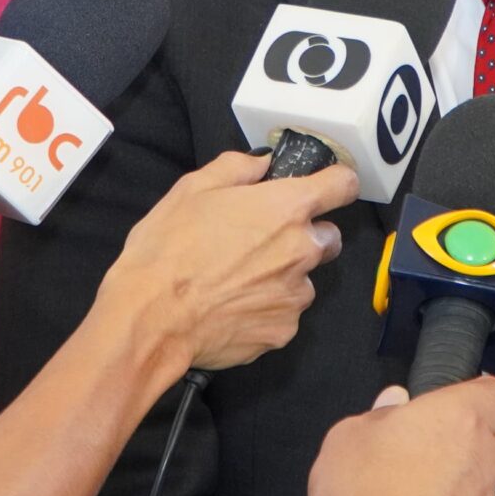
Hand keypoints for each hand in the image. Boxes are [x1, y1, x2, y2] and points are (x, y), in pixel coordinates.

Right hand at [100, 153, 356, 371]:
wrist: (152, 318)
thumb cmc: (169, 249)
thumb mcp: (192, 189)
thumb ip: (237, 168)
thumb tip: (263, 163)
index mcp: (286, 208)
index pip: (342, 185)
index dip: (336, 183)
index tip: (325, 188)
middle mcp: (302, 251)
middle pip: (329, 237)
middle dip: (305, 236)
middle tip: (262, 241)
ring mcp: (295, 296)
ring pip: (304, 280)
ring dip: (282, 277)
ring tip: (237, 281)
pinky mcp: (282, 332)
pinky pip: (283, 315)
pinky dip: (265, 310)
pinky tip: (231, 308)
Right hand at [307, 380, 494, 495]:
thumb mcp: (348, 437)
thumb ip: (378, 414)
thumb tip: (391, 406)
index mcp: (458, 419)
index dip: (479, 395)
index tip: (459, 401)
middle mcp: (483, 462)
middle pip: (486, 444)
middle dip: (456, 447)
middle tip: (414, 456)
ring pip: (477, 490)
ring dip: (451, 493)